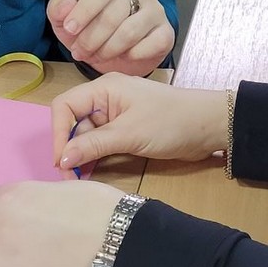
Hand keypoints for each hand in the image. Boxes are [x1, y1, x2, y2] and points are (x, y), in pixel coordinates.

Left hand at [0, 179, 124, 266]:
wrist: (116, 240)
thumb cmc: (94, 206)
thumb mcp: (55, 187)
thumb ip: (30, 198)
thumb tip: (26, 208)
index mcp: (11, 198)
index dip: (3, 206)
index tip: (18, 212)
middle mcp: (1, 228)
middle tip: (7, 232)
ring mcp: (8, 260)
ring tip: (6, 255)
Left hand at [47, 0, 174, 76]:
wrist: (116, 51)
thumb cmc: (90, 27)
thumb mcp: (67, 18)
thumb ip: (59, 8)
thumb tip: (64, 8)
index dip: (85, 9)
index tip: (70, 29)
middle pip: (114, 13)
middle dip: (91, 37)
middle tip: (78, 52)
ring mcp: (156, 10)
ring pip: (129, 32)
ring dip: (106, 50)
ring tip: (94, 56)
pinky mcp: (165, 33)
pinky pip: (147, 47)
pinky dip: (129, 57)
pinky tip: (120, 57)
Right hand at [51, 72, 228, 172]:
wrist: (210, 126)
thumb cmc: (171, 122)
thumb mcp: (129, 134)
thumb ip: (93, 145)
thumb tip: (61, 159)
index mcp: (103, 88)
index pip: (64, 106)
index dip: (57, 133)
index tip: (60, 161)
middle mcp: (105, 98)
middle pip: (73, 121)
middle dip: (68, 147)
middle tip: (69, 176)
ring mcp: (115, 114)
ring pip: (86, 134)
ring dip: (81, 155)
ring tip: (79, 178)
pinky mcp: (124, 129)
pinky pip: (100, 141)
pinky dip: (95, 156)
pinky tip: (92, 172)